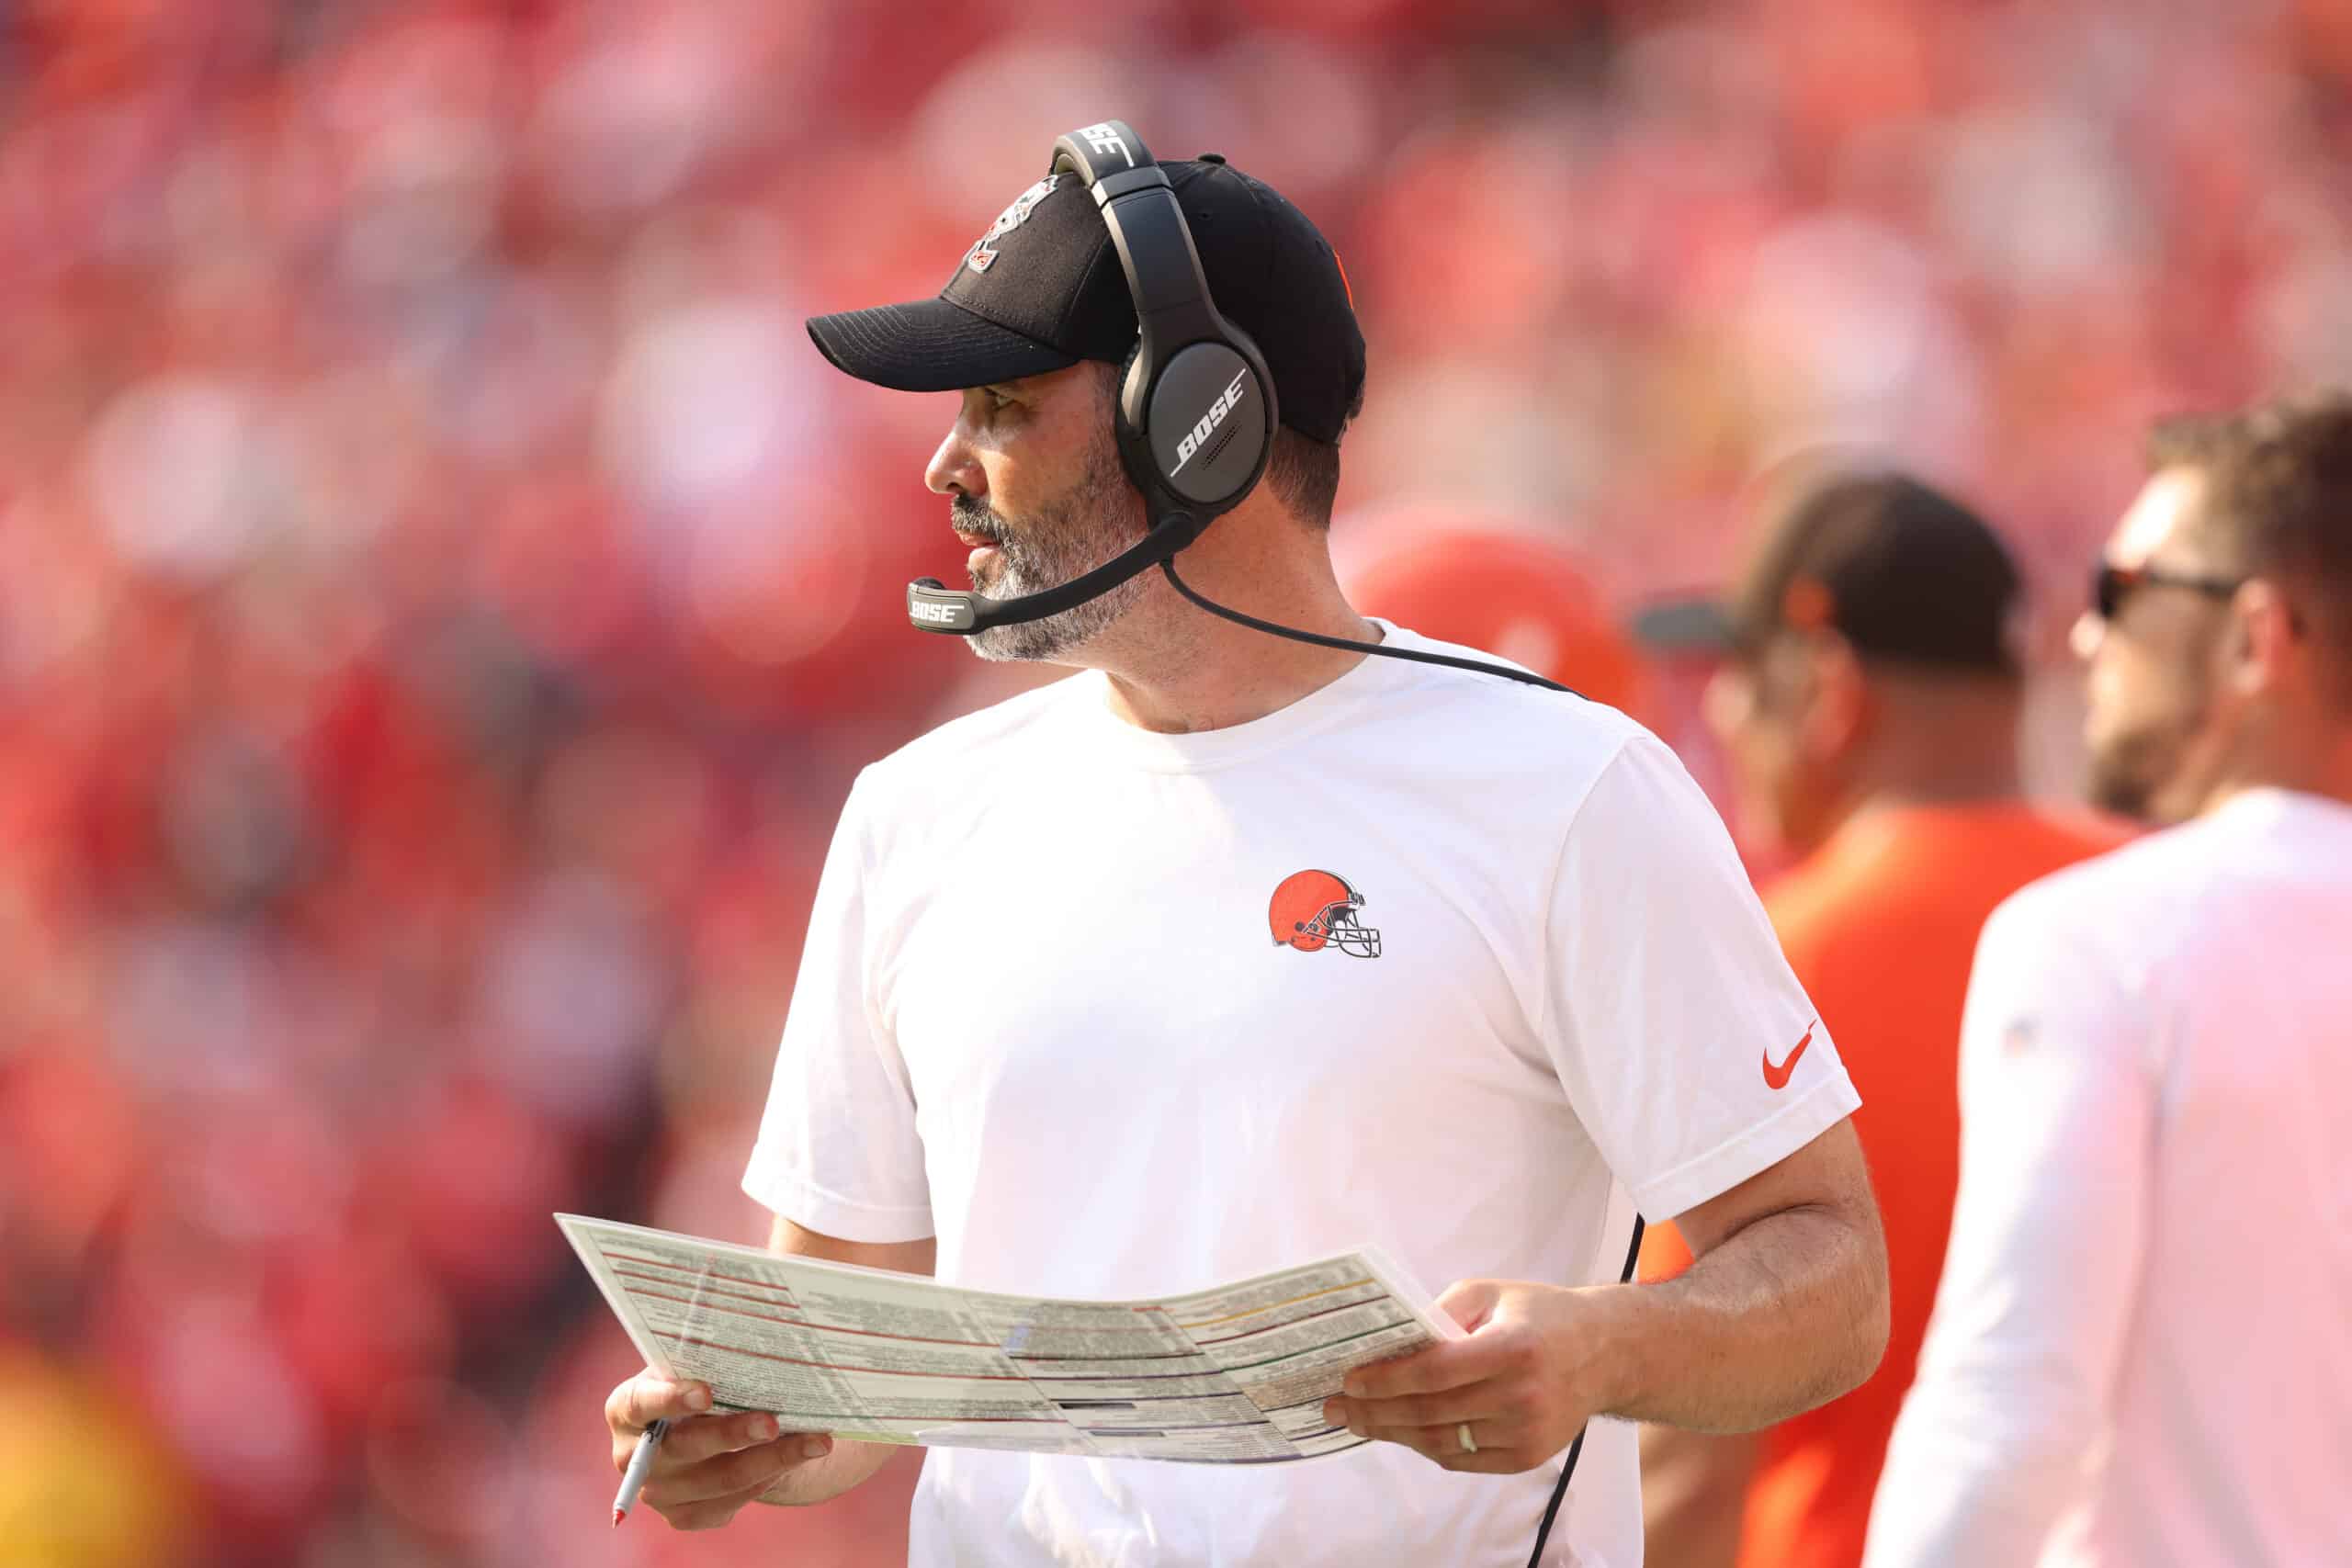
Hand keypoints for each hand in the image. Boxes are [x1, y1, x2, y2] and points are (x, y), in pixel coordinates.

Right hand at [605, 1372, 834, 1529]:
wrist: (701, 1424)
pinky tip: (795, 1459)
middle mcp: (633, 1455)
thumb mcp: (695, 1362)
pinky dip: (768, 1478)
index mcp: (626, 1408)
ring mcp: (658, 1491)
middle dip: (734, 1433)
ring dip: (773, 1459)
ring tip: (814, 1442)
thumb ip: (708, 1357)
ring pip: (722, 1479)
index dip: (671, 1399)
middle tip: (774, 1421)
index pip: (640, 1403)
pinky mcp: (684, 1515)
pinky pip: (732, 1502)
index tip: (707, 1392)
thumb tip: (759, 1338)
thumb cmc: (700, 1379)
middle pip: (687, 1448)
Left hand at [1321, 1279, 1620, 1474]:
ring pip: (1441, 1441)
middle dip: (1375, 1411)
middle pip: (1431, 1412)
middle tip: (1336, 1406)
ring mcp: (1526, 1433)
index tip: (1350, 1379)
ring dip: (1393, 1433)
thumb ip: (1442, 1310)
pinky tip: (1400, 1430)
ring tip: (1358, 1421)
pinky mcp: (1527, 1457)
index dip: (1387, 1379)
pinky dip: (1426, 1445)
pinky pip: (1461, 1458)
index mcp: (1513, 1348)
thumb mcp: (1491, 1292)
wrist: (1604, 1353)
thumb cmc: (1540, 1315)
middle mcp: (1522, 1396)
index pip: (1435, 1371)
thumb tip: (1390, 1340)